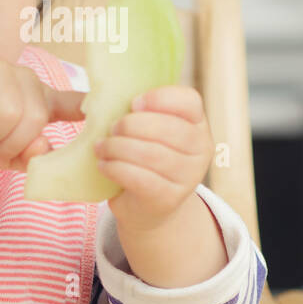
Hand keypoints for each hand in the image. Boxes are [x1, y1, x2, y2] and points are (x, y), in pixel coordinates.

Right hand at [0, 57, 85, 171]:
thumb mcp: (7, 156)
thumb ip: (29, 157)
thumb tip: (43, 147)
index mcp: (40, 101)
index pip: (72, 102)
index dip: (91, 106)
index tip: (111, 110)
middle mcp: (26, 81)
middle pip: (35, 119)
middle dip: (10, 144)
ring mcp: (2, 71)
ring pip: (11, 114)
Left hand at [94, 86, 213, 230]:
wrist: (148, 206)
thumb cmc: (145, 158)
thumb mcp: (149, 131)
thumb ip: (141, 112)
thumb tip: (107, 97)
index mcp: (197, 124)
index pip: (189, 101)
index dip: (161, 98)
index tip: (133, 103)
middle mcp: (201, 149)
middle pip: (169, 129)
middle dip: (132, 125)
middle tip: (112, 128)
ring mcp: (188, 177)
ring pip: (151, 154)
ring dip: (118, 148)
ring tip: (101, 147)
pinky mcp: (169, 199)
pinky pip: (140, 178)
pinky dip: (116, 168)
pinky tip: (103, 165)